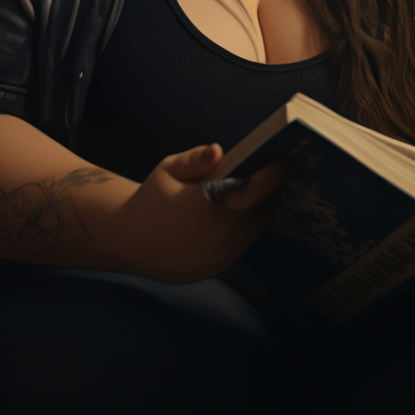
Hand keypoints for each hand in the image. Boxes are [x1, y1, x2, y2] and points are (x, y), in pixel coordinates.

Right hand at [117, 143, 287, 283]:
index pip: (249, 191)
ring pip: (256, 223)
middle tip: (277, 165)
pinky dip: (253, 219)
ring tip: (268, 181)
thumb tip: (219, 150)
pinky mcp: (222, 264)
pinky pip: (248, 238)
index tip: (283, 160)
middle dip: (270, 185)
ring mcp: (221, 253)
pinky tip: (252, 203)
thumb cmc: (151, 199)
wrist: (131, 242)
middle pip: (258, 206)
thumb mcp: (167, 169)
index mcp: (203, 207)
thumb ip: (195, 159)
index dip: (271, 176)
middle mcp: (216, 234)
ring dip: (264, 202)